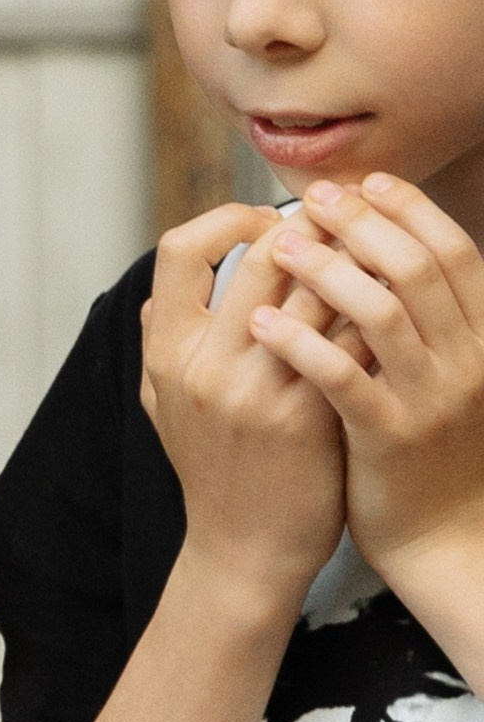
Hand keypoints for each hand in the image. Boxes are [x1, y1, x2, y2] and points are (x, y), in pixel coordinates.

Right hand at [139, 204, 346, 608]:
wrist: (245, 551)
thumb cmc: (211, 472)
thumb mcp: (161, 406)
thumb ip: (158, 343)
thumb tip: (162, 292)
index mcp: (167, 354)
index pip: (180, 249)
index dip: (226, 220)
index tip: (262, 224)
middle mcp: (207, 367)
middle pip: (263, 257)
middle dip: (310, 229)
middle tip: (338, 224)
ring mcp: (259, 392)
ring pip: (318, 291)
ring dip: (352, 262)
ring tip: (372, 252)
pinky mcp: (310, 417)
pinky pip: (350, 341)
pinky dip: (373, 313)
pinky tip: (393, 305)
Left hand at [256, 176, 483, 592]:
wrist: (446, 539)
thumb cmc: (432, 450)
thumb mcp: (447, 376)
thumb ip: (427, 320)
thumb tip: (381, 251)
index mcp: (482, 339)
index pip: (453, 252)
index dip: (409, 210)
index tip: (364, 182)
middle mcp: (469, 362)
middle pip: (416, 267)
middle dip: (362, 223)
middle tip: (312, 199)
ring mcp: (432, 400)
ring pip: (382, 312)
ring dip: (327, 270)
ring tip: (280, 246)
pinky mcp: (391, 438)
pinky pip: (343, 377)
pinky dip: (300, 342)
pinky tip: (260, 321)